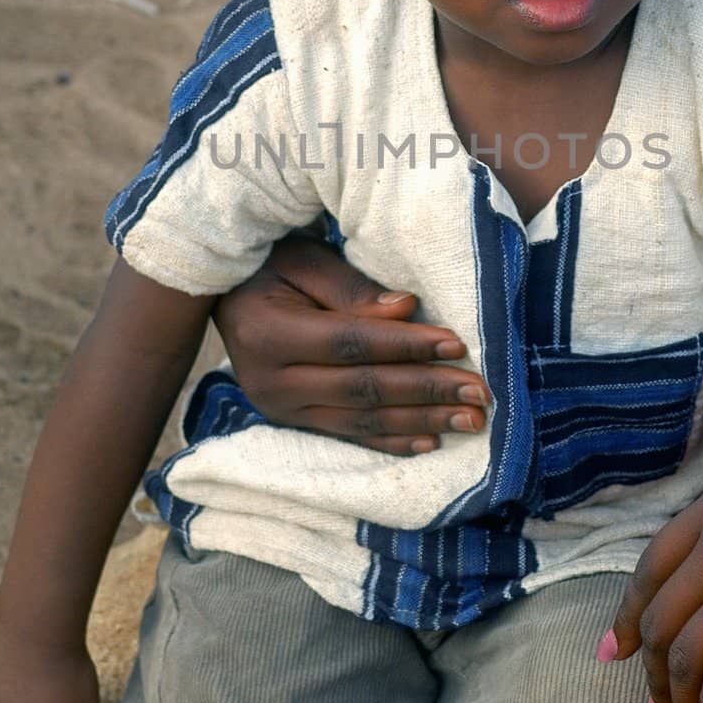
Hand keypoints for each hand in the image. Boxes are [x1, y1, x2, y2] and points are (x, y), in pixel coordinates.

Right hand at [213, 235, 490, 455]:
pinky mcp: (291, 423)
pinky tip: (429, 442)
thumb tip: (407, 309)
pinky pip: (349, 435)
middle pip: (363, 389)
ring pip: (361, 420)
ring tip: (471, 420)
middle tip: (480, 393)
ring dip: (421, 422)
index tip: (457, 344)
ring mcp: (280, 409)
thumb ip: (351, 288)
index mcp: (270, 334)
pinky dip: (391, 441)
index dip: (406, 346)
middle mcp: (272, 382)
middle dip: (427, 392)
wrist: (221, 298)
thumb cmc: (269, 267)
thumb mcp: (304, 260)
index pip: (352, 343)